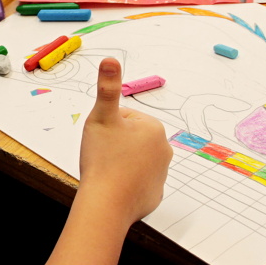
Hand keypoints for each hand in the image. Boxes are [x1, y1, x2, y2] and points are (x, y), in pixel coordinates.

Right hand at [79, 58, 172, 224]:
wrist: (106, 204)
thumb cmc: (103, 159)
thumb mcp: (101, 117)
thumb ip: (107, 87)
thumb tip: (110, 59)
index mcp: (153, 128)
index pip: (124, 118)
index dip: (106, 127)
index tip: (101, 140)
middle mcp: (164, 149)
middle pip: (130, 139)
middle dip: (114, 144)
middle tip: (101, 155)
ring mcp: (161, 174)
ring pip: (133, 160)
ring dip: (119, 162)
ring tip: (107, 171)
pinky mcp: (154, 194)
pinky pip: (136, 182)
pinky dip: (125, 183)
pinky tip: (114, 187)